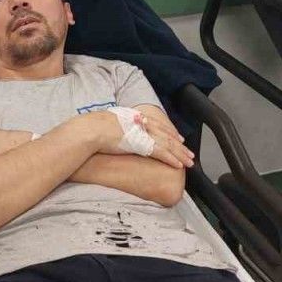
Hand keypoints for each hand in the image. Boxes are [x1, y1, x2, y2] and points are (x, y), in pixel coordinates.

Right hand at [78, 110, 194, 169]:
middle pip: (166, 135)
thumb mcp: (107, 121)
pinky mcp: (143, 145)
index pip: (158, 125)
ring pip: (168, 145)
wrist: (92, 130)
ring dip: (180, 154)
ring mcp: (144, 134)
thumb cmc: (93, 128)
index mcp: (135, 117)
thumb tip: (112, 129)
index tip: (178, 138)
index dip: (169, 132)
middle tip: (189, 152)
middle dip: (179, 145)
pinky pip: (162, 153)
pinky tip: (179, 165)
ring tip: (190, 161)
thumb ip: (115, 125)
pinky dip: (172, 159)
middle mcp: (143, 123)